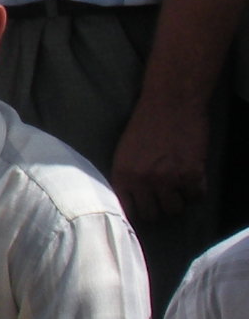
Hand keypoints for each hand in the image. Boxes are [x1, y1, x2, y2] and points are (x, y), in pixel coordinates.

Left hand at [112, 90, 210, 223]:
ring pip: (175, 209)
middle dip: (159, 207)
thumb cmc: (145, 124)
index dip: (138, 210)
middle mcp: (144, 181)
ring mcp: (169, 179)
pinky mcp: (192, 174)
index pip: (129, 210)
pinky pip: (196, 197)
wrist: (170, 103)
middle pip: (153, 215)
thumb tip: (133, 202)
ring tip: (177, 184)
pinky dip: (196, 190)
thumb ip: (127, 177)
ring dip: (178, 199)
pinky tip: (191, 176)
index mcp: (123, 174)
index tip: (145, 208)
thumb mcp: (124, 152)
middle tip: (163, 196)